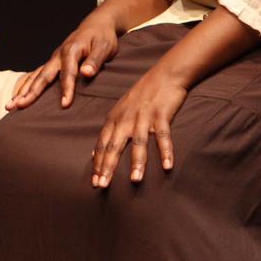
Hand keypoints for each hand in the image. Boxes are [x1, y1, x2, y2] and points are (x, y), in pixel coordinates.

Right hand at [9, 16, 119, 109]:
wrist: (95, 25)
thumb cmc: (102, 37)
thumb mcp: (104, 47)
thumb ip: (95, 60)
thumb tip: (86, 73)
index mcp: (71, 51)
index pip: (68, 73)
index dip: (66, 89)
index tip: (64, 104)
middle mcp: (57, 56)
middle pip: (43, 76)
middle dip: (31, 92)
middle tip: (20, 105)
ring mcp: (53, 60)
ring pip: (35, 77)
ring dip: (23, 91)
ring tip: (10, 106)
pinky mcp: (52, 64)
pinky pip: (36, 76)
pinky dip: (27, 87)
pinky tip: (18, 98)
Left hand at [91, 68, 184, 187]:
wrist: (164, 75)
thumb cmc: (140, 96)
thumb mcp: (119, 112)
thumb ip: (108, 133)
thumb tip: (92, 154)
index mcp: (114, 119)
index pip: (102, 145)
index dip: (98, 164)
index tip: (95, 182)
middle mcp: (126, 119)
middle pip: (114, 146)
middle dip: (108, 167)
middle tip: (103, 185)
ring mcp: (143, 117)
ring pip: (139, 143)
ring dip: (137, 162)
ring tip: (134, 180)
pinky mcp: (161, 115)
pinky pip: (163, 136)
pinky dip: (165, 151)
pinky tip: (167, 166)